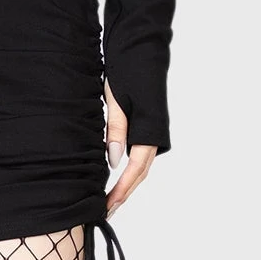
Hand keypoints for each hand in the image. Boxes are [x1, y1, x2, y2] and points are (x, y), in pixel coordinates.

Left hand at [103, 77, 156, 215]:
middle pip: (140, 172)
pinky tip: (115, 174)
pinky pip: (139, 152)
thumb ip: (116, 130)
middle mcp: (154, 133)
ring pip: (140, 164)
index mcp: (149, 129)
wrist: (141, 46)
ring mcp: (152, 129)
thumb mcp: (116, 98)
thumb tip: (113, 162)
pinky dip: (128, 167)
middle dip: (124, 193)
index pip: (135, 169)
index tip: (108, 207)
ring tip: (109, 199)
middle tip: (105, 212)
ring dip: (127, 183)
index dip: (122, 190)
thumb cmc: (128, 69)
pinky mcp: (147, 124)